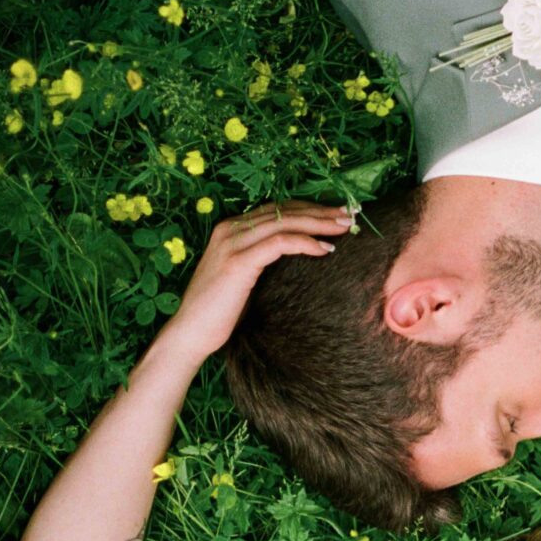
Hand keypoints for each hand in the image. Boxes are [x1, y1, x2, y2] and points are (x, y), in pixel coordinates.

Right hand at [157, 199, 353, 362]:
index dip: (308, 209)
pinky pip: (279, 243)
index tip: (336, 214)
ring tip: (344, 227)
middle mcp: (230, 228)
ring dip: (318, 223)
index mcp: (231, 229)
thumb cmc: (220, 312)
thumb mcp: (245, 278)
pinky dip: (305, 243)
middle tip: (349, 214)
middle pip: (283, 211)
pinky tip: (324, 249)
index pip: (276, 210)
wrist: (192, 331)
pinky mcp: (238, 261)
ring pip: (284, 222)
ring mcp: (233, 242)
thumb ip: (264, 261)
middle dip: (319, 212)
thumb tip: (298, 258)